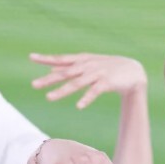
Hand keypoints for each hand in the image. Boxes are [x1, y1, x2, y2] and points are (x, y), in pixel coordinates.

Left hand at [30, 52, 146, 109]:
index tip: (31, 57)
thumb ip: (71, 67)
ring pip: (76, 83)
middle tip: (34, 85)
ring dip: (62, 91)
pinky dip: (87, 99)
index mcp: (82, 60)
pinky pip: (94, 92)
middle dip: (49, 79)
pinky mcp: (107, 83)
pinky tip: (79, 106)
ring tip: (49, 98)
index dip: (46, 58)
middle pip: (64, 73)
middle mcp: (87, 65)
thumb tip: (52, 69)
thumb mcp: (88, 65)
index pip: (61, 59)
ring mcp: (96, 73)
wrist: (133, 72)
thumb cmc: (109, 69)